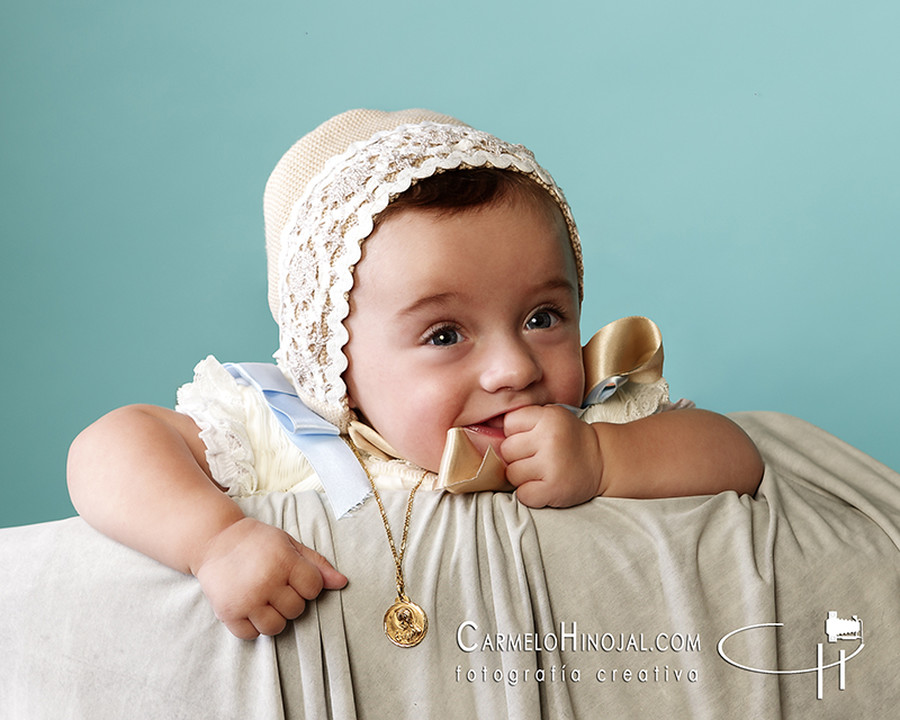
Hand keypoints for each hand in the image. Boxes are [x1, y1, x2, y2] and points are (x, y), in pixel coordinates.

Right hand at [193, 518, 347, 638]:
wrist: (214, 540)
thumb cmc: (257, 541)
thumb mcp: (289, 544)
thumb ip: (317, 564)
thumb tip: (342, 583)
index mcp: (283, 561)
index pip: (314, 589)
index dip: (307, 585)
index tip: (294, 577)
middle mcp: (266, 582)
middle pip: (296, 610)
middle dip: (291, 600)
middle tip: (276, 585)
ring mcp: (246, 600)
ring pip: (276, 627)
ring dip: (273, 616)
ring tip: (264, 599)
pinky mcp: (227, 613)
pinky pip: (251, 635)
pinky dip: (252, 626)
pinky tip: (249, 608)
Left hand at [500, 405, 603, 507]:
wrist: (602, 461)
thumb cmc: (568, 438)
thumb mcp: (551, 416)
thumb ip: (525, 419)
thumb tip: (485, 429)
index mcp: (548, 417)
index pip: (509, 424)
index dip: (515, 434)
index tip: (530, 439)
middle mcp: (549, 439)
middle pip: (506, 450)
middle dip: (516, 457)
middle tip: (535, 458)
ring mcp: (551, 465)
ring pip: (511, 473)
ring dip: (522, 477)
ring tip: (540, 472)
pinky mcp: (554, 489)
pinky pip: (522, 494)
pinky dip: (530, 494)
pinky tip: (543, 486)